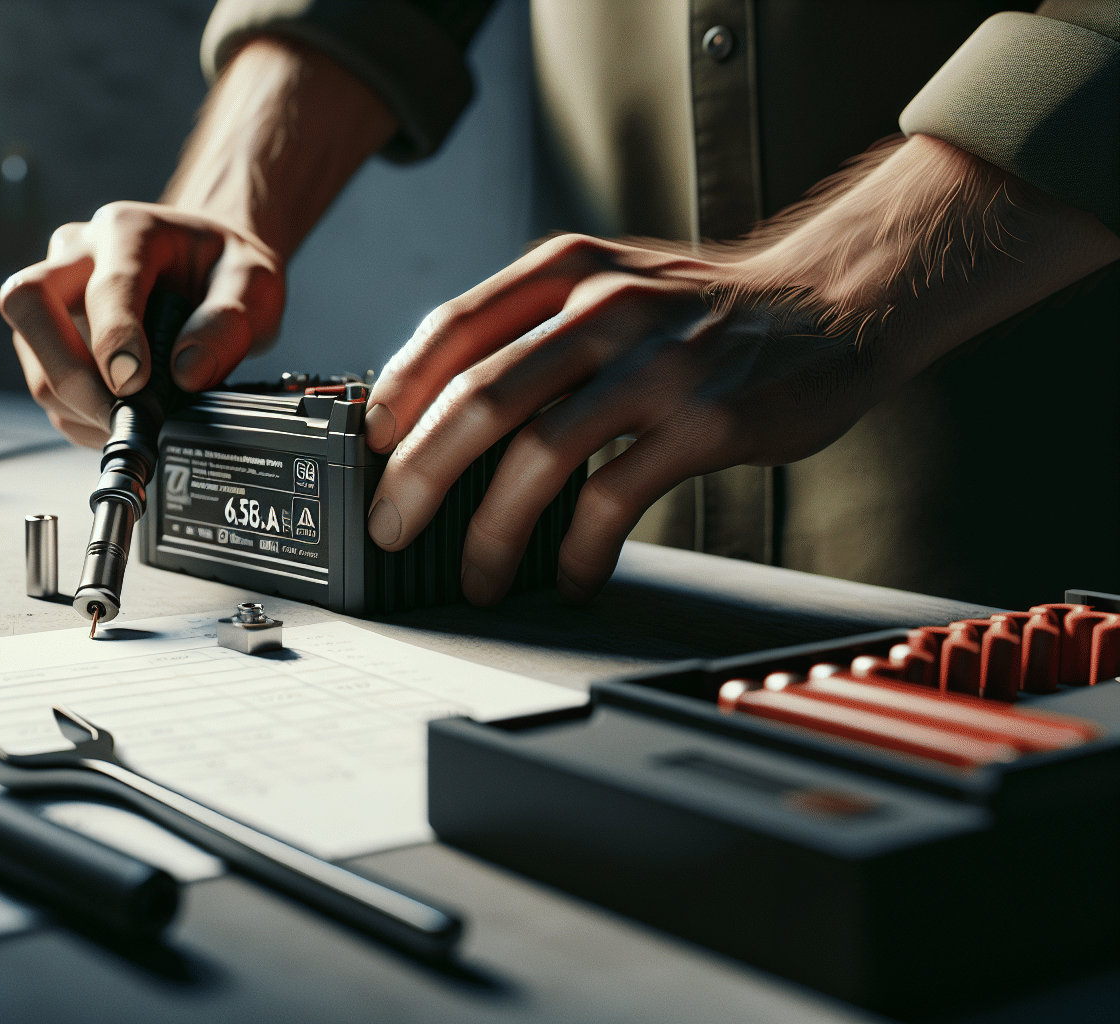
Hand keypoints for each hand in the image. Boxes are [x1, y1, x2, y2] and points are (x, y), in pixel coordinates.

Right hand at [0, 36, 395, 446]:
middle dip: (65, 372)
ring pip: (30, 352)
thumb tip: (187, 373)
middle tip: (113, 415)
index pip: (105, 286)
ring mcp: (54, 291)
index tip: (133, 385)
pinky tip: (119, 416)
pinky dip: (76, 414)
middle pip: (28, 303)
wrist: (207, 266)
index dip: (114, 340)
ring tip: (131, 420)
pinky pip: (44, 382)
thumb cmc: (224, 270)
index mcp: (128, 230)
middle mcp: (77, 252)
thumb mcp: (254, 283)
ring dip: (73, 402)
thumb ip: (228, 323)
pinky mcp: (47, 332)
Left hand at [364, 135, 1119, 605]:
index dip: (399, 393)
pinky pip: (615, 498)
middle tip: (390, 527)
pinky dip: (577, 549)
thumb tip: (436, 411)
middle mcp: (604, 308)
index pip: (453, 327)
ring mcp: (657, 363)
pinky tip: (567, 576)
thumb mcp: (612, 284)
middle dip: (418, 476)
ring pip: (538, 454)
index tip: (370, 449)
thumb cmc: (705, 311)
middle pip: (479, 397)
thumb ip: (532, 329)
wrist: (837, 302)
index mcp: (568, 271)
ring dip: (490, 529)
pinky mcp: (706, 420)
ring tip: (473, 574)